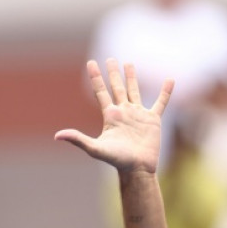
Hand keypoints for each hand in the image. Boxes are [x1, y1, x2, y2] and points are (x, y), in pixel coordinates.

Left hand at [55, 59, 172, 173]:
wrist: (137, 168)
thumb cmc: (116, 160)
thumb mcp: (95, 148)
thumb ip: (77, 139)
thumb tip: (57, 136)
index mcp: (110, 115)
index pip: (101, 91)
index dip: (96, 77)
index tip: (91, 63)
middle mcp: (123, 112)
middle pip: (117, 88)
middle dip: (113, 73)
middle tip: (110, 59)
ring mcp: (138, 114)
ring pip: (134, 91)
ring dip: (132, 77)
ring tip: (129, 63)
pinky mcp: (153, 120)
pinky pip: (160, 103)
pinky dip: (165, 92)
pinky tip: (170, 80)